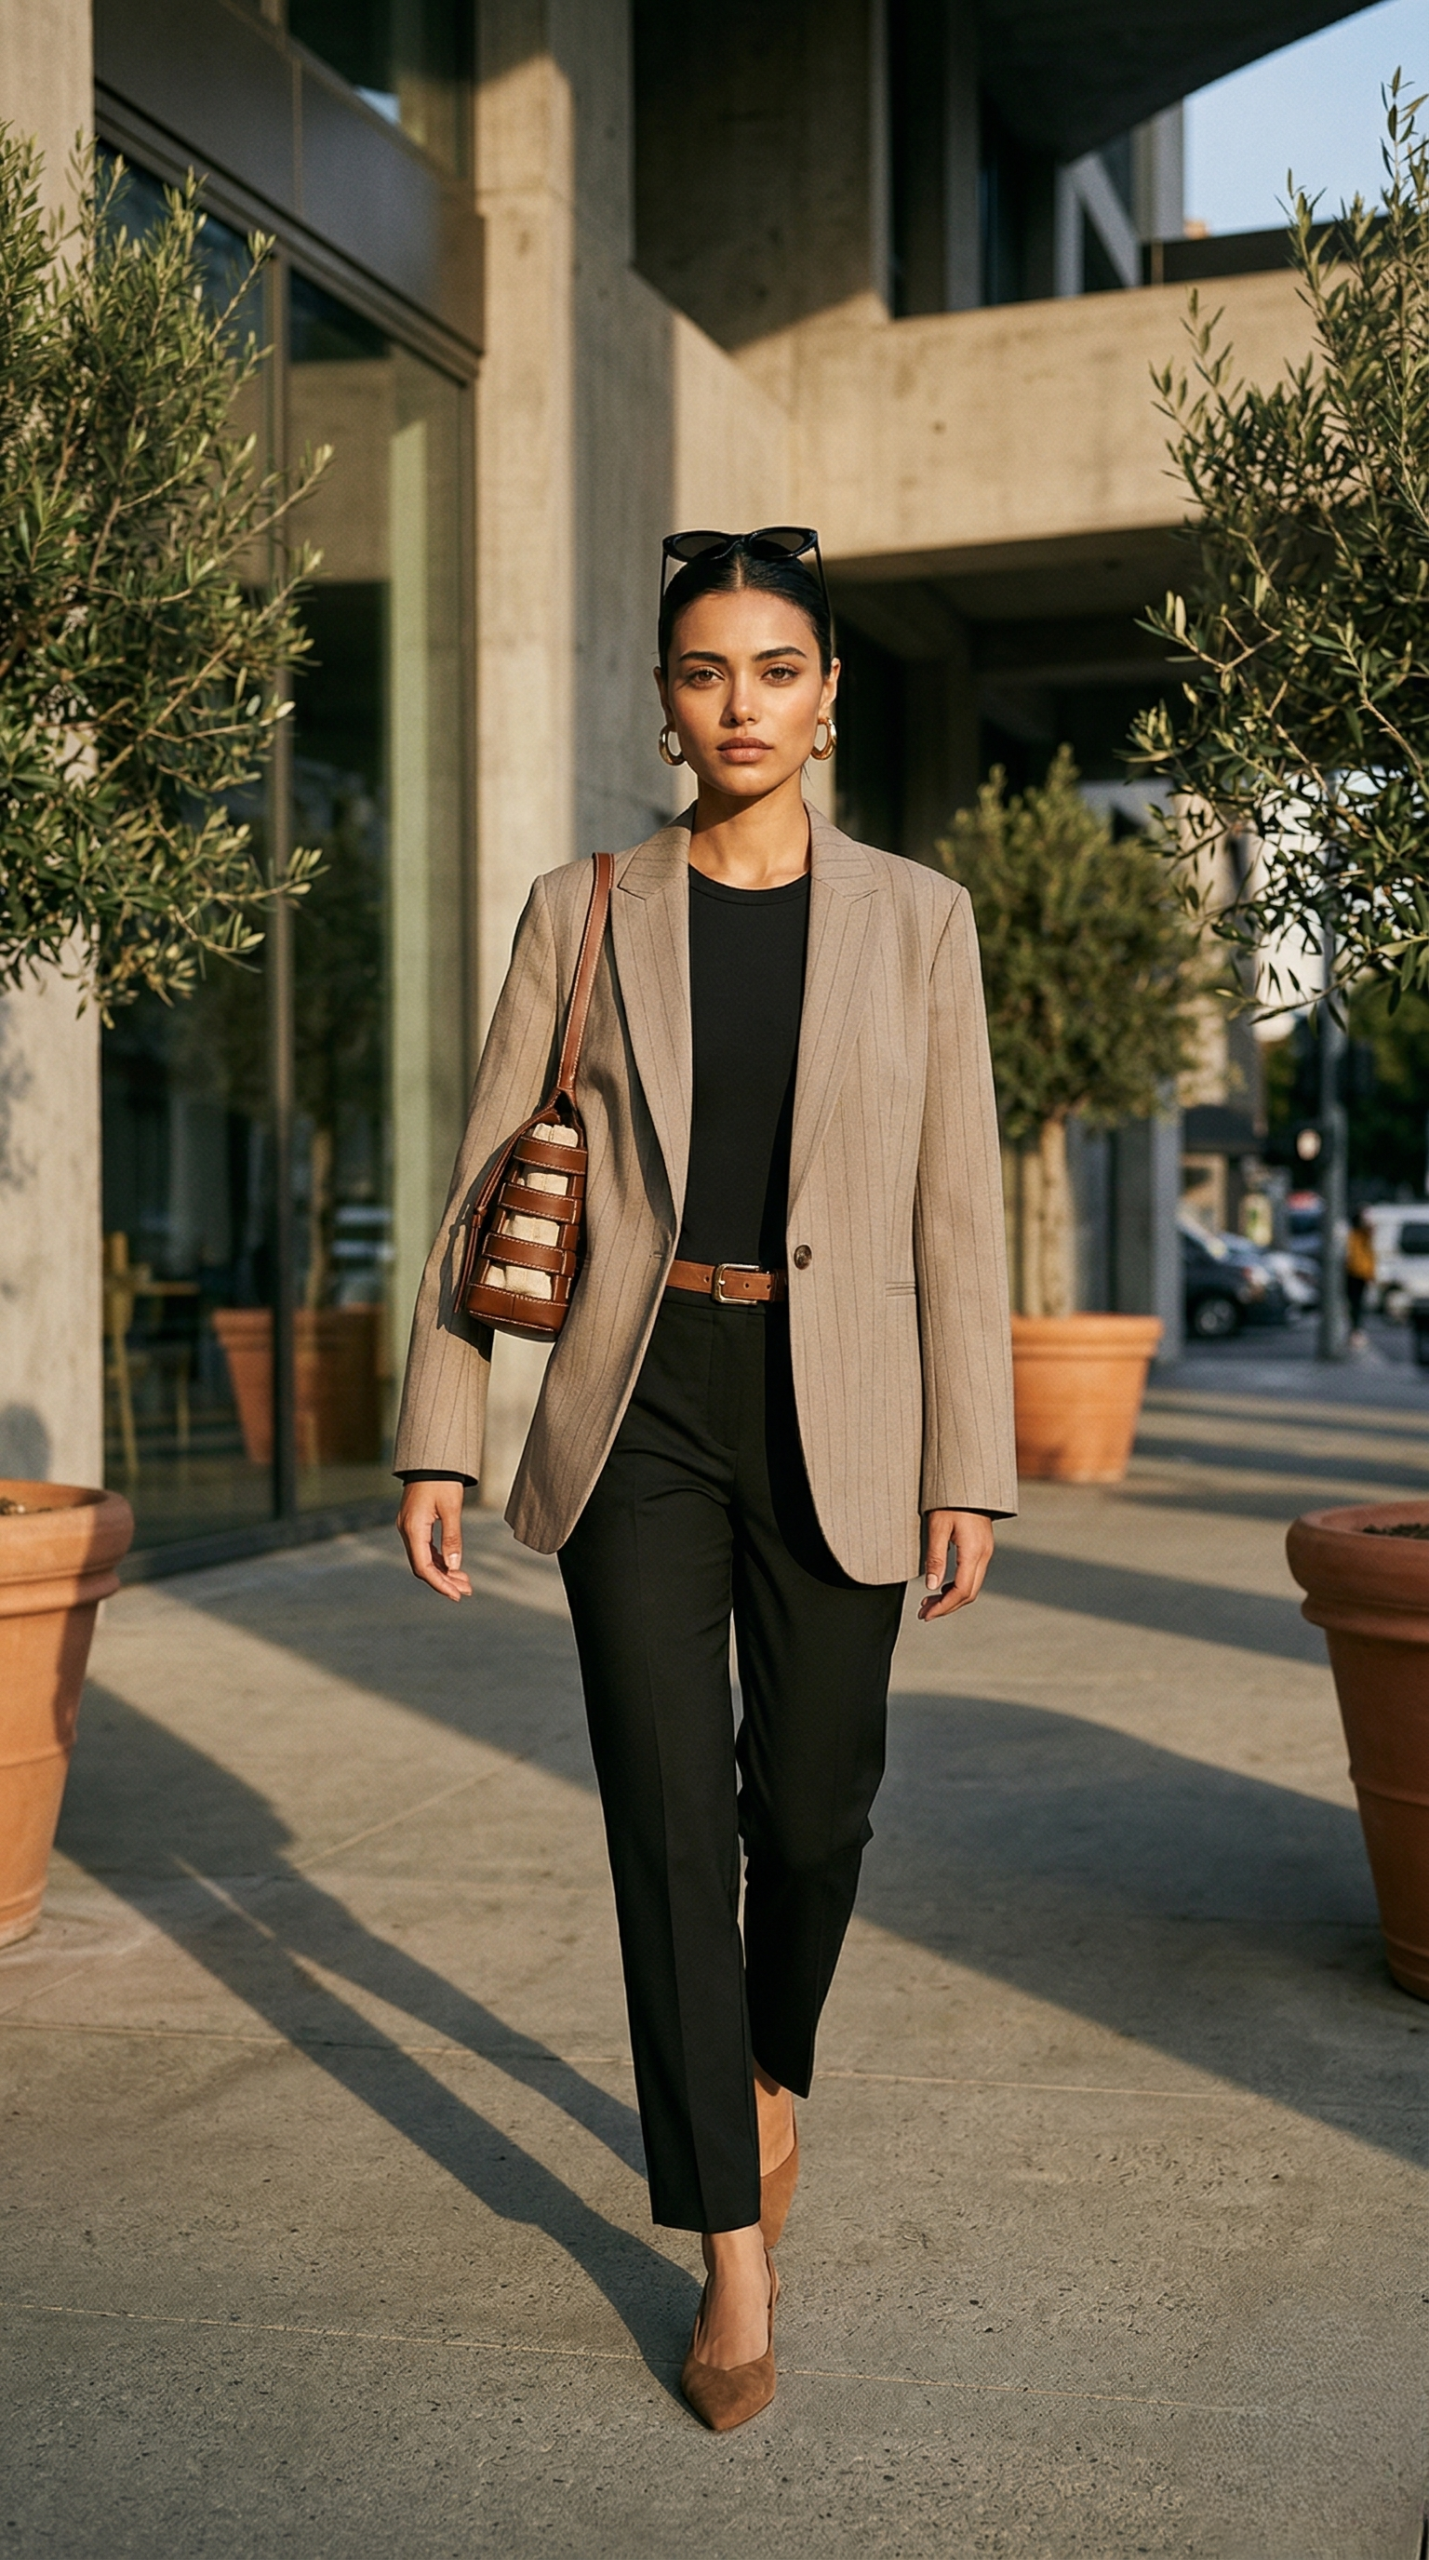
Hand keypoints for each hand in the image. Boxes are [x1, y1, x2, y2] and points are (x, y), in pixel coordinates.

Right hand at [397, 1480, 472, 1602]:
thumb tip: (454, 1566)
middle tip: (466, 1591)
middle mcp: (407, 1530)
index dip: (440, 1584)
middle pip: (423, 1566)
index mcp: (413, 1528)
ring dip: (443, 1572)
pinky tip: (453, 1567)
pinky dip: (439, 1560)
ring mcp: (409, 1527)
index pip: (424, 1566)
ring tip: (465, 1582)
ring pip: (424, 1559)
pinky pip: (424, 1549)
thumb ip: (452, 1538)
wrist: (431, 1459)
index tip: (457, 1595)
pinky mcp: (414, 1524)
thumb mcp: (451, 1507)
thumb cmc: (442, 1479)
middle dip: (444, 1581)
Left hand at [918, 1508, 993, 1620]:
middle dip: (946, 1607)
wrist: (970, 1481)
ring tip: (928, 1603)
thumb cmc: (951, 1500)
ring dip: (951, 1598)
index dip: (943, 1607)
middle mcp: (984, 1555)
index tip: (926, 1615)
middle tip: (923, 1613)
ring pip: (971, 1586)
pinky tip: (941, 1587)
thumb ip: (935, 1557)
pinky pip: (972, 1575)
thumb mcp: (938, 1526)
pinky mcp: (982, 1547)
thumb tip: (931, 1587)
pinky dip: (957, 1587)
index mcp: (974, 1552)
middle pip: (968, 1593)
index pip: (961, 1591)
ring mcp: (985, 1551)